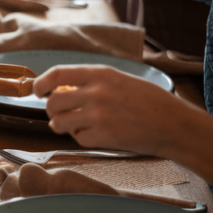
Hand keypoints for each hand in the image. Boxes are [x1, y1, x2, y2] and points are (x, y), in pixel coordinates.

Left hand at [35, 65, 189, 155]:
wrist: (175, 125)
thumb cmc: (150, 102)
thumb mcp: (121, 80)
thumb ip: (92, 82)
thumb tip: (60, 88)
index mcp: (101, 74)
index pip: (57, 73)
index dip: (41, 83)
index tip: (37, 90)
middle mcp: (96, 93)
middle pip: (52, 102)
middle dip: (51, 110)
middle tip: (58, 114)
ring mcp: (98, 116)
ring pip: (59, 123)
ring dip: (62, 126)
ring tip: (77, 125)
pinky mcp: (102, 137)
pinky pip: (77, 138)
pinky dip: (82, 138)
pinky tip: (98, 134)